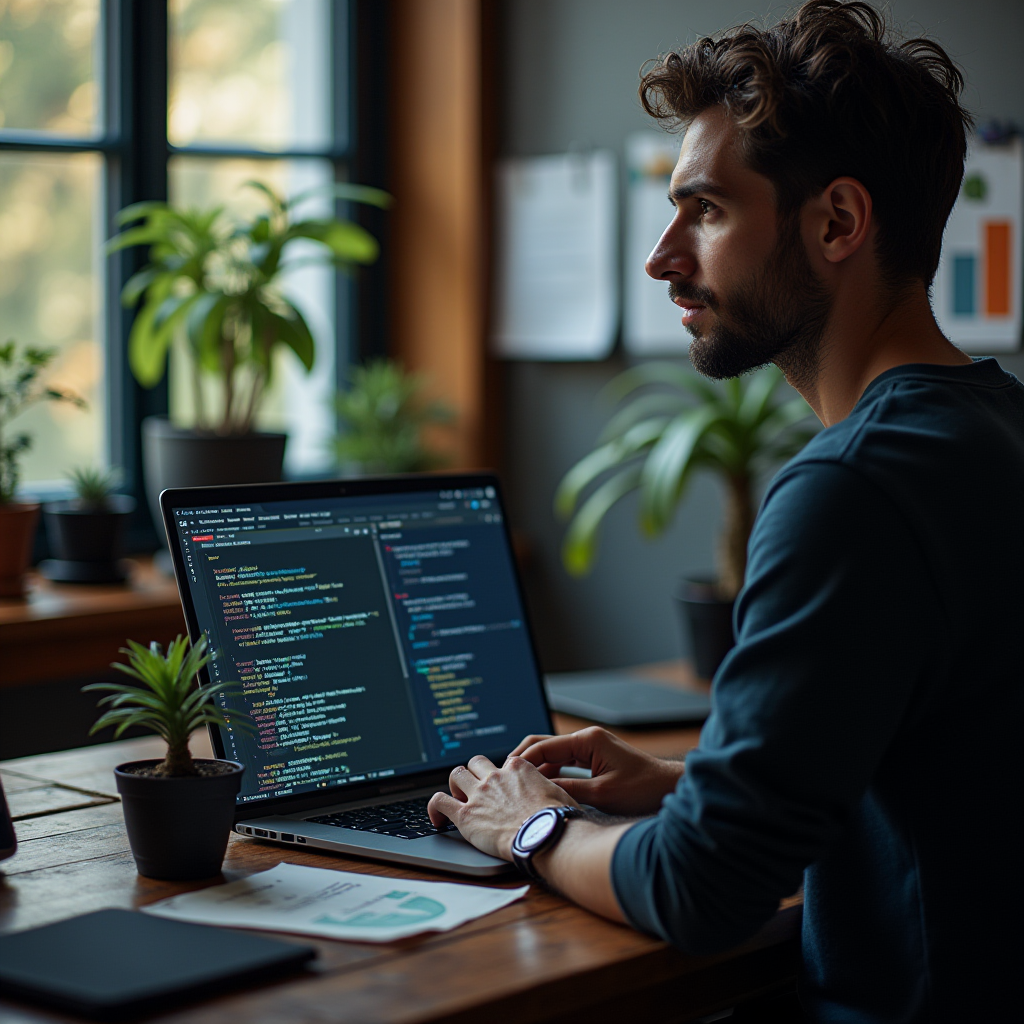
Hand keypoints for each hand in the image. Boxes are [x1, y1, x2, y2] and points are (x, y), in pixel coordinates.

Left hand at [427, 754, 578, 860]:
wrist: (545, 836)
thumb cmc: (557, 819)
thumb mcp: (559, 794)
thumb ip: (548, 789)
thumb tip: (553, 797)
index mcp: (518, 768)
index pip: (503, 763)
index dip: (502, 775)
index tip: (504, 788)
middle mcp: (496, 777)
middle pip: (476, 763)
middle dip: (475, 774)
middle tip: (478, 791)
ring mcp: (478, 794)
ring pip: (456, 775)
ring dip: (456, 785)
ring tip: (460, 799)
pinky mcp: (465, 815)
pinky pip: (439, 801)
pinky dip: (434, 807)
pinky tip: (437, 818)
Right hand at [510, 726, 684, 815]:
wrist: (669, 790)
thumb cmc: (642, 789)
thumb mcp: (601, 794)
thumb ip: (568, 790)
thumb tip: (538, 792)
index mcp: (587, 739)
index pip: (543, 746)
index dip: (522, 762)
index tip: (505, 777)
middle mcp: (587, 739)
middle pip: (544, 745)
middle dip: (524, 761)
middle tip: (504, 780)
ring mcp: (590, 748)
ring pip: (553, 755)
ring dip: (536, 769)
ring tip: (518, 788)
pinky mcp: (594, 760)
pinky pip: (565, 764)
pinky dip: (551, 774)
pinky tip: (541, 789)